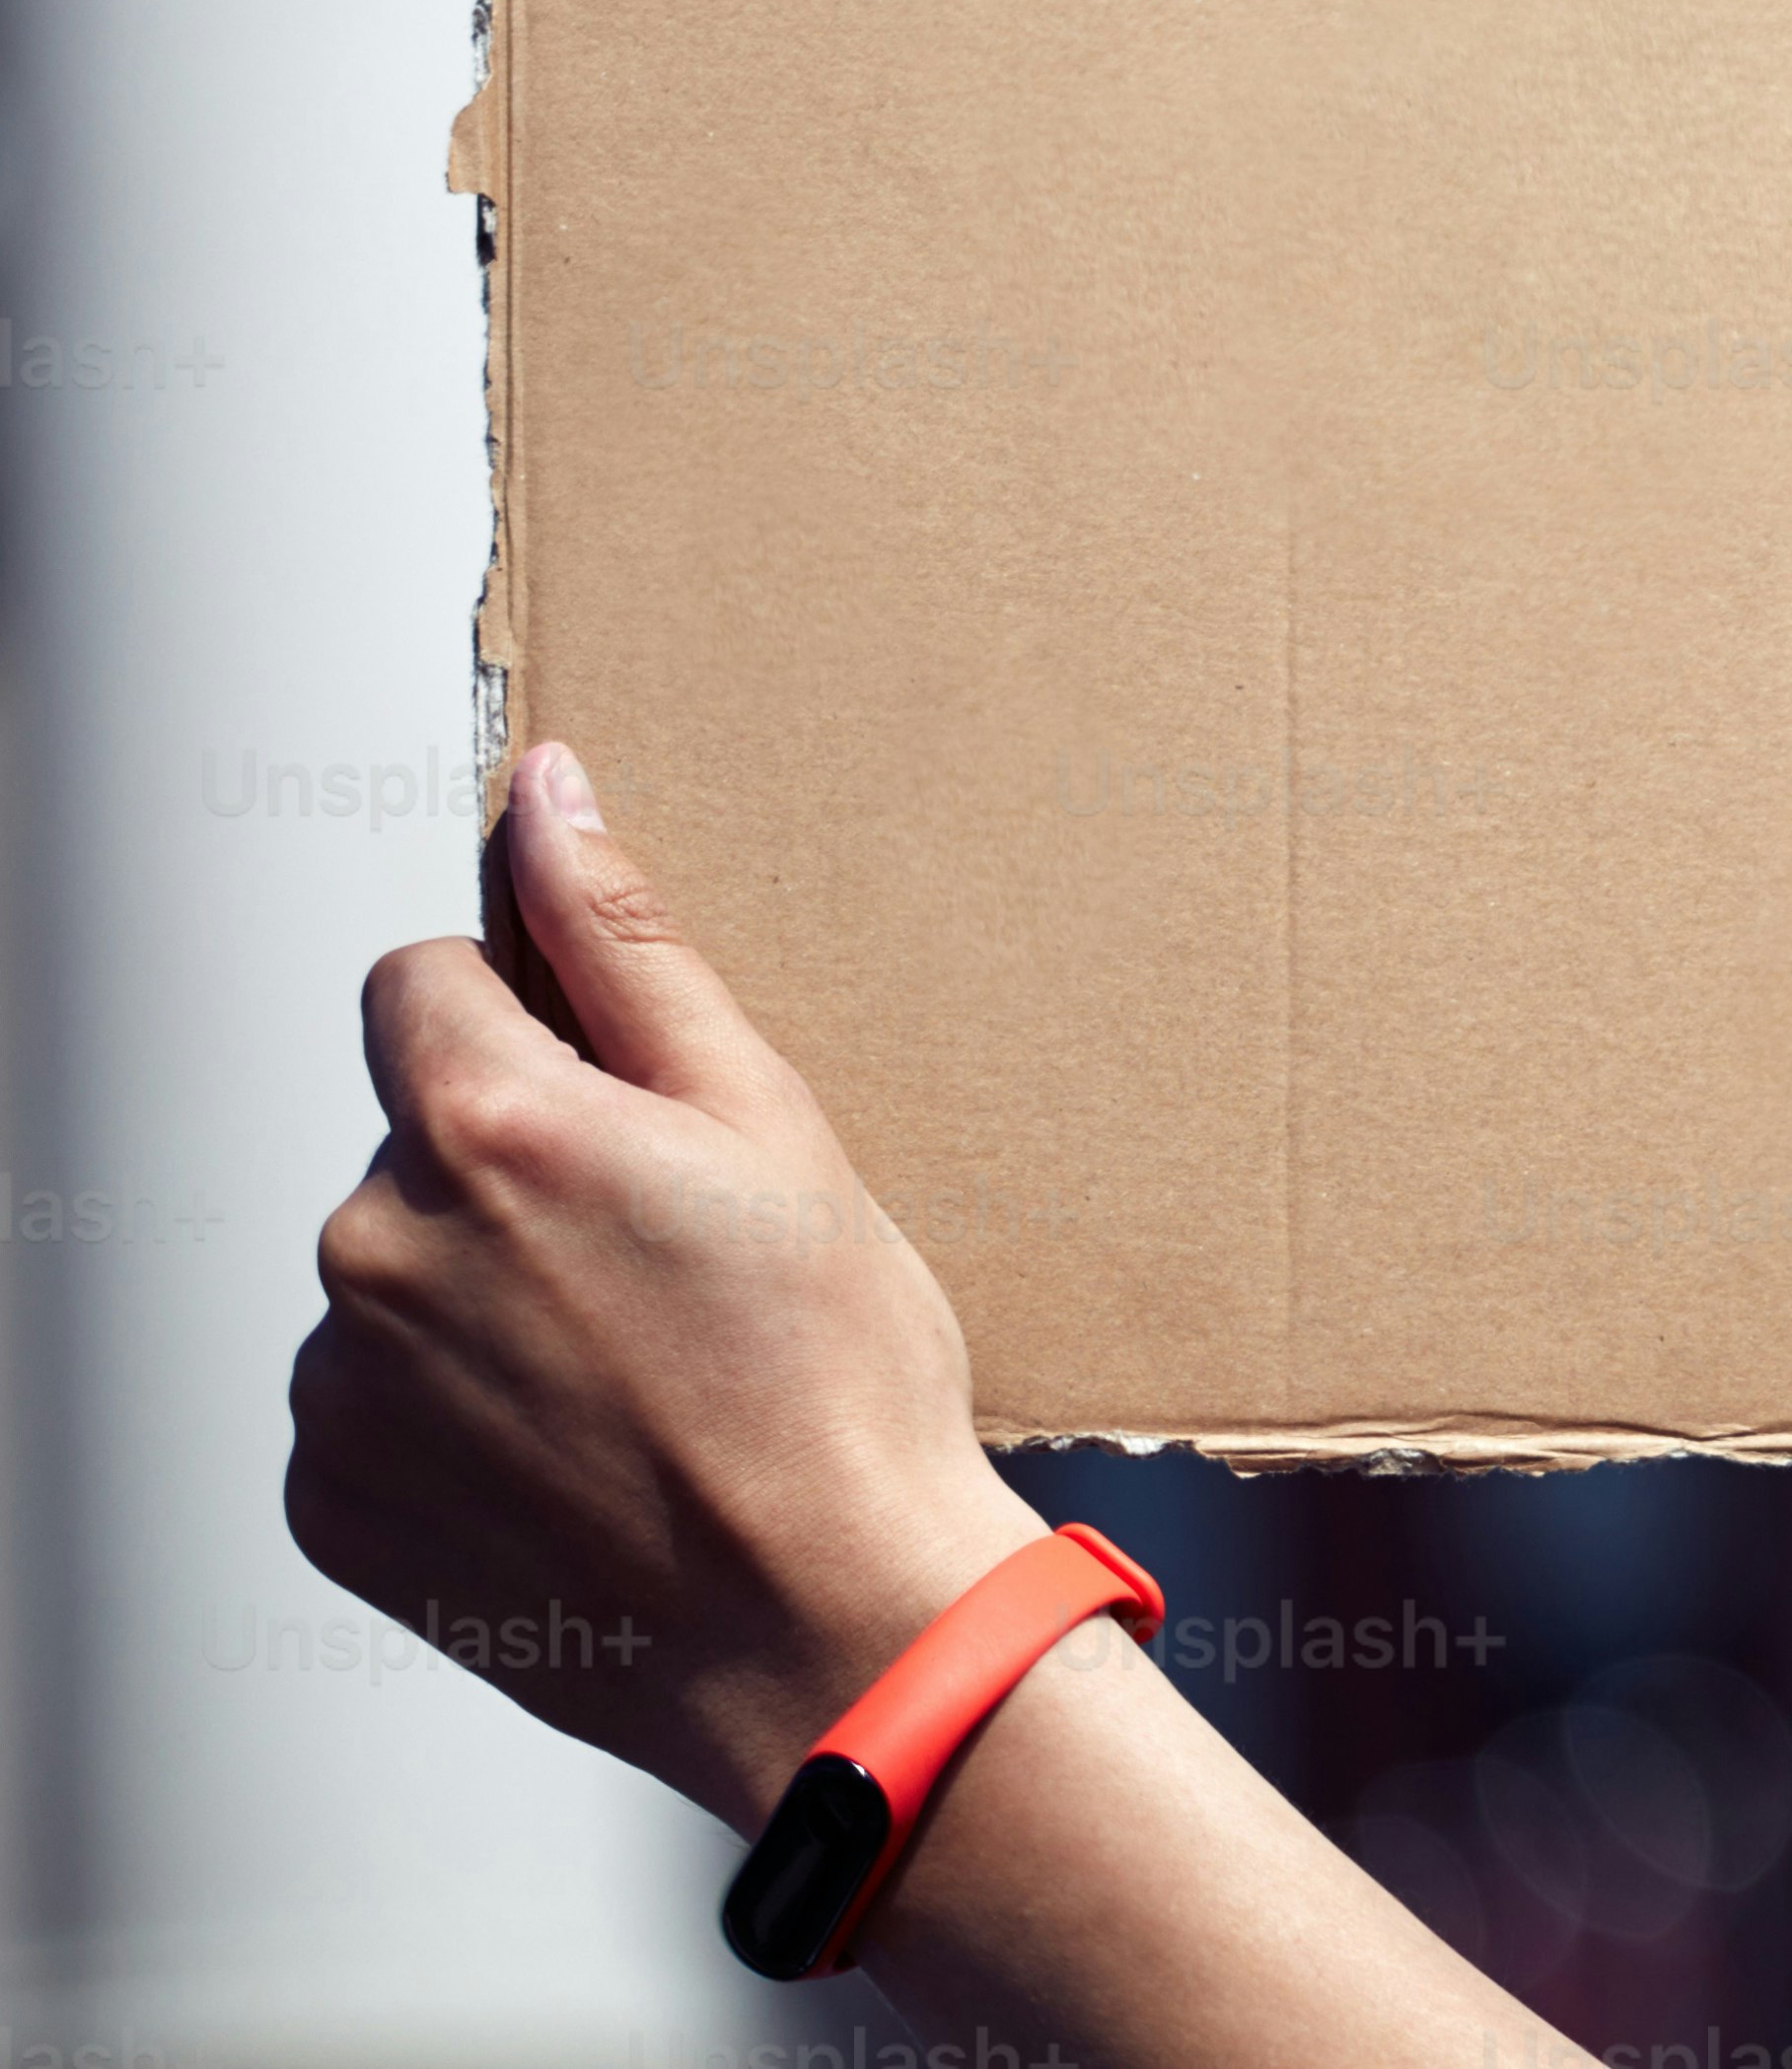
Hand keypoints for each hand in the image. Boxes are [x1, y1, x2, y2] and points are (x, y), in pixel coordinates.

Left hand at [289, 741, 1043, 1814]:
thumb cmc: (831, 1383)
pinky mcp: (327, 1504)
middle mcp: (374, 1248)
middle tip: (661, 1260)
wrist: (818, 1627)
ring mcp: (337, 1390)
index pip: (418, 982)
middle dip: (514, 1170)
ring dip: (478, 1294)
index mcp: (488, 1129)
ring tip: (628, 1371)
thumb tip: (545, 797)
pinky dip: (450, 1415)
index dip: (522, 1020)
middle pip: (412, 1138)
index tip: (612, 1102)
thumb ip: (628, 947)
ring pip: (389, 1274)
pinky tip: (572, 1450)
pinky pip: (366, 1408)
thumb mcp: (773, 1122)